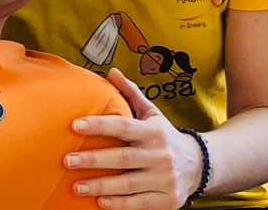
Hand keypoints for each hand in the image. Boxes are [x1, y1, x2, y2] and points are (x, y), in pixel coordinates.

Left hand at [65, 68, 203, 209]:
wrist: (200, 165)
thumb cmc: (165, 135)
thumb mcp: (152, 113)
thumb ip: (131, 94)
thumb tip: (112, 71)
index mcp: (153, 132)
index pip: (122, 126)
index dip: (98, 125)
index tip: (74, 125)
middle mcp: (159, 155)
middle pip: (122, 158)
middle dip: (92, 160)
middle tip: (67, 160)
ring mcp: (164, 180)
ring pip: (128, 184)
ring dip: (100, 187)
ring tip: (75, 186)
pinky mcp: (167, 201)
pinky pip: (139, 204)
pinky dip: (119, 204)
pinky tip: (99, 203)